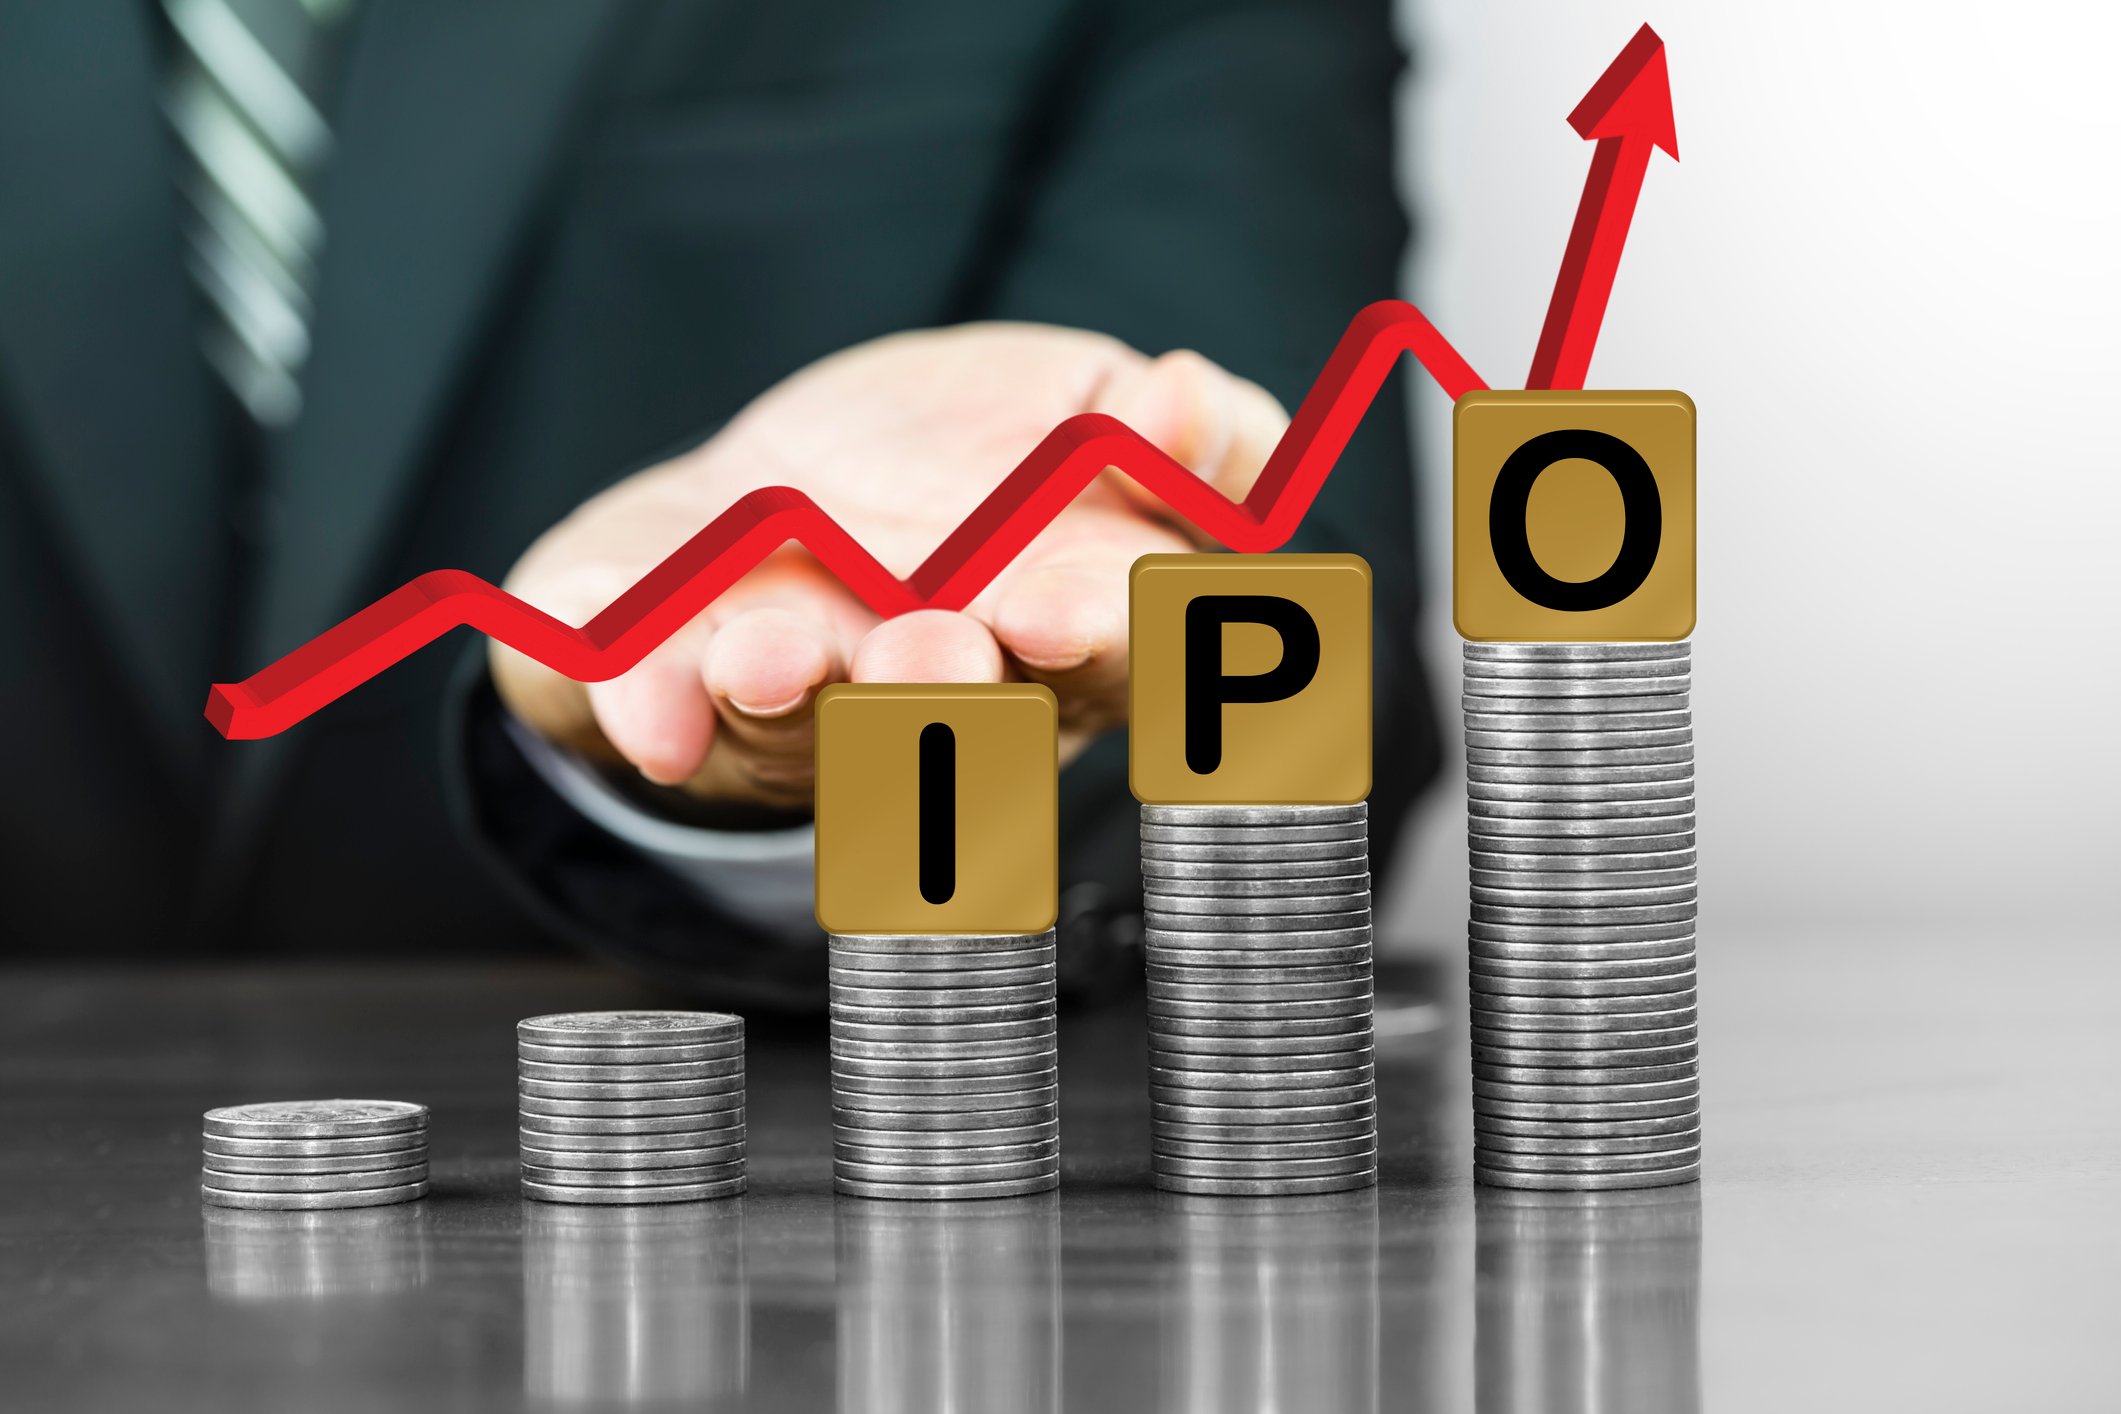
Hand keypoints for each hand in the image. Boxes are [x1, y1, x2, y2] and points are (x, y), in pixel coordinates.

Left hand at [492, 323, 1287, 811]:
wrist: (778, 490)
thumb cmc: (965, 468)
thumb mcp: (1092, 410)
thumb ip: (1185, 432)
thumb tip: (1189, 398)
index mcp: (1058, 639)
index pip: (1098, 654)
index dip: (1089, 641)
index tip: (1066, 607)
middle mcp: (928, 698)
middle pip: (943, 716)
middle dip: (934, 693)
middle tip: (932, 655)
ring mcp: (793, 704)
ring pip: (795, 724)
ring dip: (787, 698)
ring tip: (770, 659)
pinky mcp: (667, 685)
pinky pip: (652, 710)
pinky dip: (649, 709)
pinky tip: (649, 711)